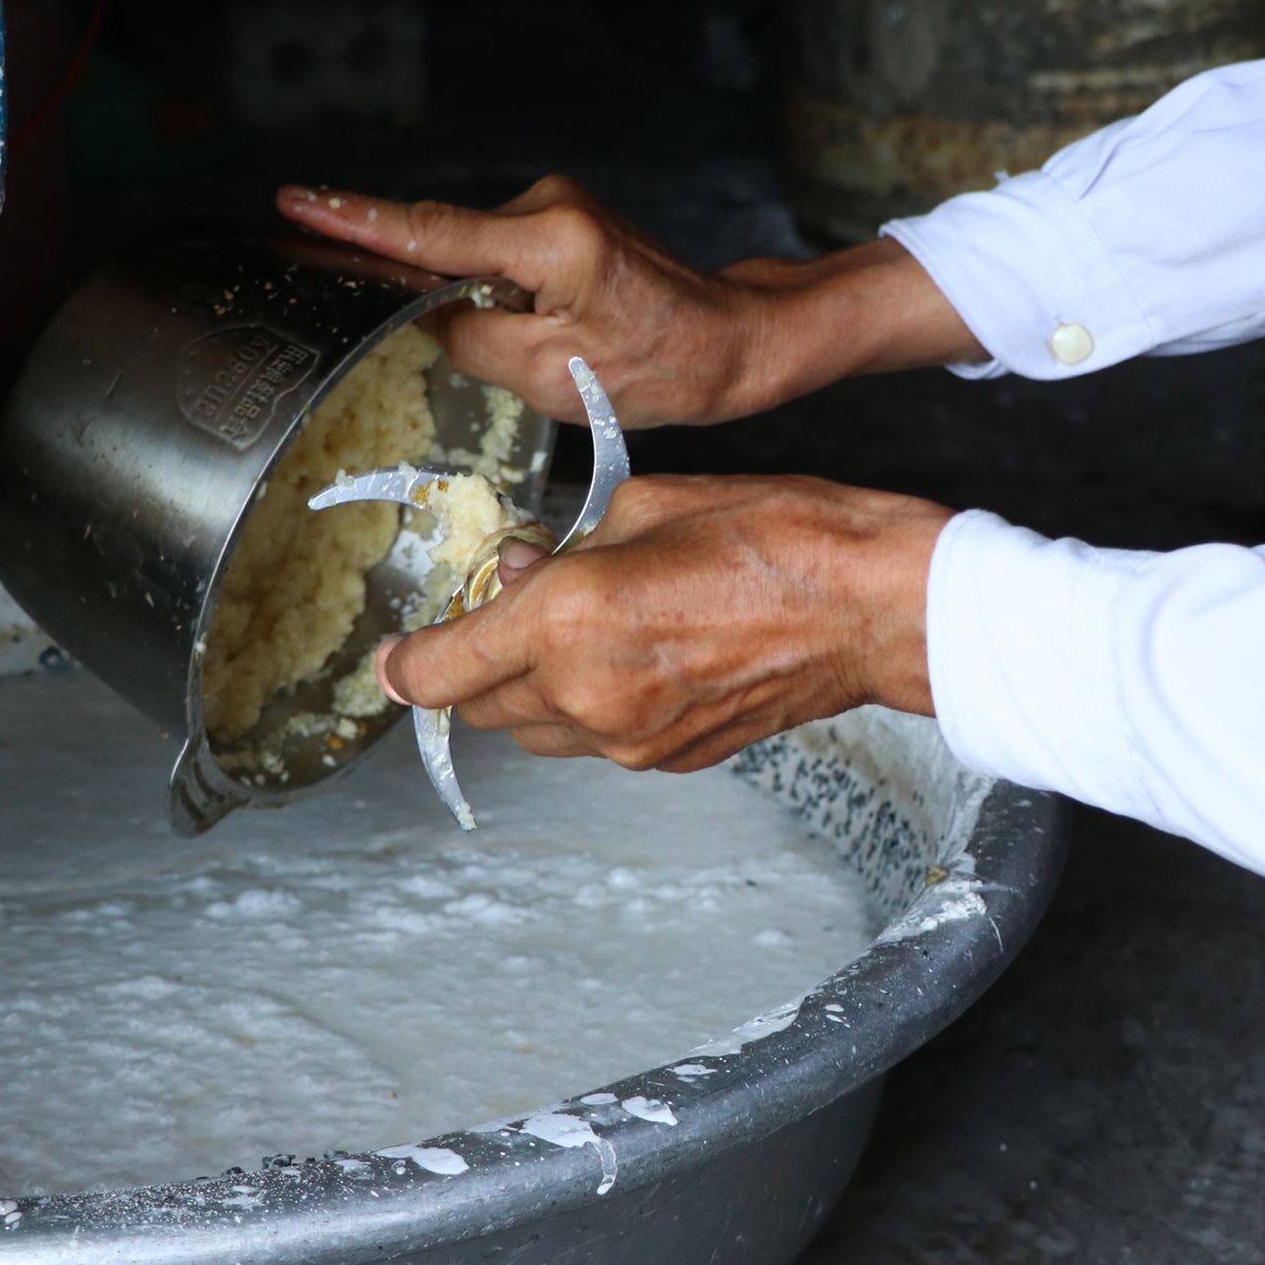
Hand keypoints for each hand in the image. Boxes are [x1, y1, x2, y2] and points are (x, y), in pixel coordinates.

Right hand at [278, 177, 984, 428]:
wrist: (733, 342)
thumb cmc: (658, 366)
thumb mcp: (552, 376)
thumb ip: (472, 340)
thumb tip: (430, 315)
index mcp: (547, 241)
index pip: (428, 232)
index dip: (354, 222)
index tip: (294, 200)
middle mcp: (548, 207)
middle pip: (451, 254)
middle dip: (446, 306)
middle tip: (496, 351)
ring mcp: (557, 209)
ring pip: (478, 266)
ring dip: (489, 312)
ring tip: (557, 354)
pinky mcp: (564, 223)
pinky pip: (503, 262)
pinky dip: (506, 300)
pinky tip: (550, 335)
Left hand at [371, 474, 951, 772]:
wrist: (872, 606)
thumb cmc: (773, 537)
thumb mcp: (645, 505)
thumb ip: (564, 547)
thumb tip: (521, 570)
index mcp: (569, 620)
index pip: (443, 668)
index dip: (404, 665)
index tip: (392, 658)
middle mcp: (587, 693)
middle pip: (481, 707)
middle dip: (474, 664)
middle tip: (504, 611)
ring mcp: (630, 738)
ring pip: (536, 729)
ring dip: (531, 688)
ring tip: (581, 629)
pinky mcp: (669, 758)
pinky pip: (596, 738)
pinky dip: (589, 704)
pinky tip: (634, 654)